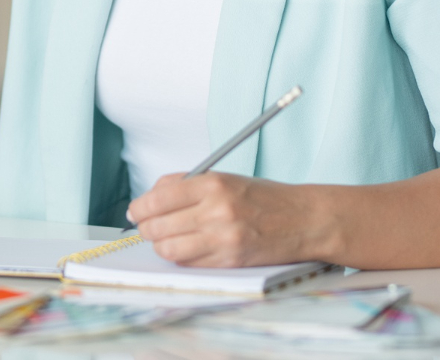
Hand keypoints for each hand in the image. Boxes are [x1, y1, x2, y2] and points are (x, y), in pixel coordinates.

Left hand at [126, 171, 325, 266]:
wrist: (304, 219)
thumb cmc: (264, 198)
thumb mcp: (224, 178)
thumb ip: (186, 184)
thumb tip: (149, 197)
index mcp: (212, 184)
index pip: (158, 198)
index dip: (140, 208)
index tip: (136, 211)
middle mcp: (216, 210)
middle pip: (158, 225)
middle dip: (145, 228)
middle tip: (146, 226)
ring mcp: (223, 238)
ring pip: (169, 248)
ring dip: (160, 245)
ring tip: (164, 239)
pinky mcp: (229, 261)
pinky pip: (189, 263)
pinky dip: (179, 257)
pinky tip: (184, 248)